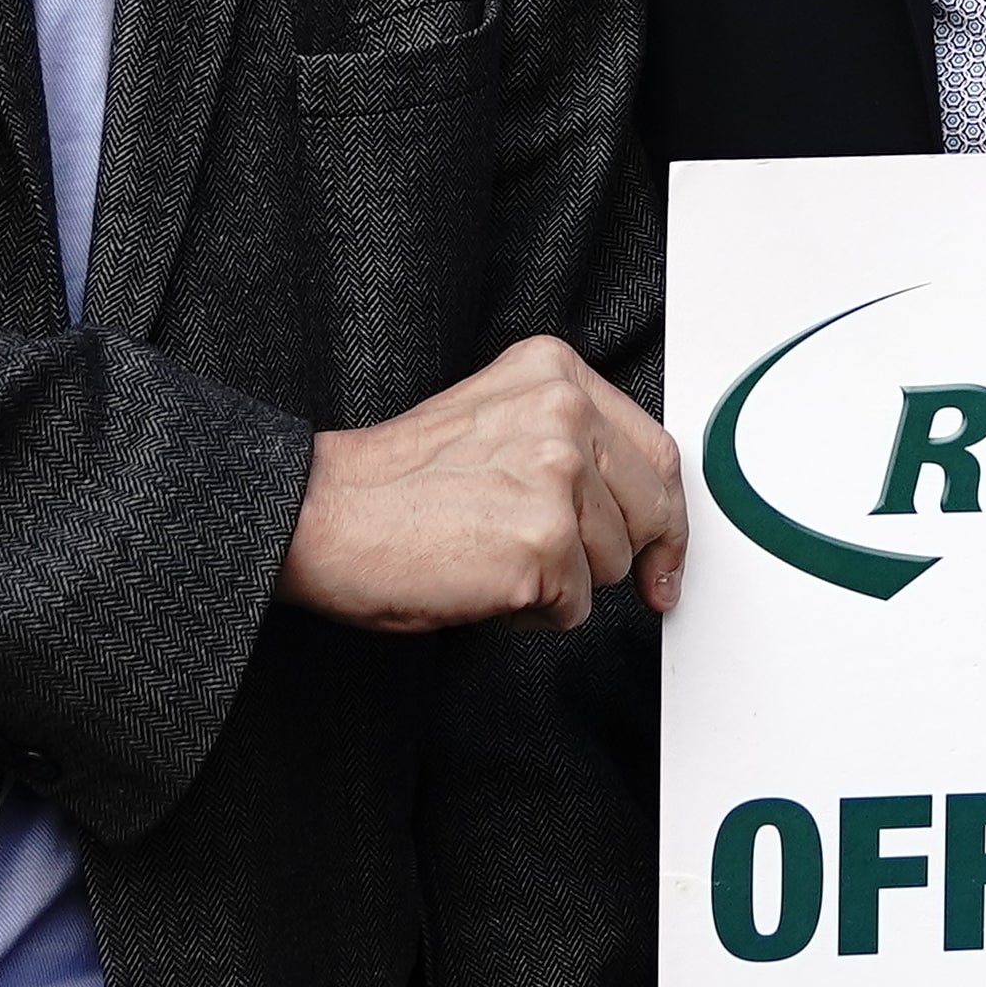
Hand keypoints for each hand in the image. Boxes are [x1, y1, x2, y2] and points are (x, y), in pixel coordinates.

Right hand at [282, 338, 683, 632]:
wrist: (321, 515)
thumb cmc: (395, 483)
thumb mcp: (497, 424)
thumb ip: (571, 443)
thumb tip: (643, 513)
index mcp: (556, 373)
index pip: (657, 454)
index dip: (664, 519)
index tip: (663, 559)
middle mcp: (564, 414)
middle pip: (650, 511)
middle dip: (613, 554)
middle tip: (550, 564)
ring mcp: (557, 477)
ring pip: (611, 565)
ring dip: (559, 582)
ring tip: (488, 553)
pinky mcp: (542, 544)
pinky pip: (572, 609)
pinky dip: (529, 614)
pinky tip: (479, 579)